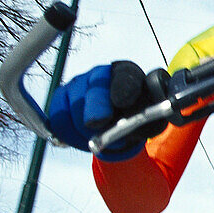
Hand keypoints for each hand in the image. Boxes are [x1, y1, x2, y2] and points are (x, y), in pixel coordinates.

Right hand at [48, 61, 168, 161]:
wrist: (117, 127)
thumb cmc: (136, 119)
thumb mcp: (152, 118)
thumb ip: (153, 117)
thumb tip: (154, 118)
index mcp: (126, 74)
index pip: (124, 77)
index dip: (122, 88)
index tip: (122, 103)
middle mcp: (99, 75)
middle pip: (93, 88)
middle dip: (95, 107)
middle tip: (98, 124)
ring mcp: (77, 85)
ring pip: (73, 106)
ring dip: (84, 128)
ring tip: (98, 138)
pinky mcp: (61, 100)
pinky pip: (58, 118)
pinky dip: (69, 133)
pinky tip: (83, 138)